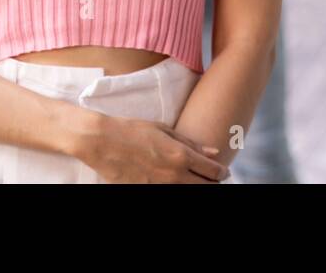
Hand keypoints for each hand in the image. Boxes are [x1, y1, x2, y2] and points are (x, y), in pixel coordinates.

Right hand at [73, 110, 230, 183]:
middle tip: (212, 179)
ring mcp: (159, 187)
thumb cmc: (134, 130)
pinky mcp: (145, 192)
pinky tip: (174, 182)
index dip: (221, 173)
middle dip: (212, 183)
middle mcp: (173, 175)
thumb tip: (215, 152)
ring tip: (194, 179)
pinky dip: (176, 188)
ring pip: (188, 192)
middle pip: (205, 187)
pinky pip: (168, 194)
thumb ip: (192, 143)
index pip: (213, 171)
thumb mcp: (165, 131)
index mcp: (181, 156)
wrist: (103, 142)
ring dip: (194, 186)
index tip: (222, 172)